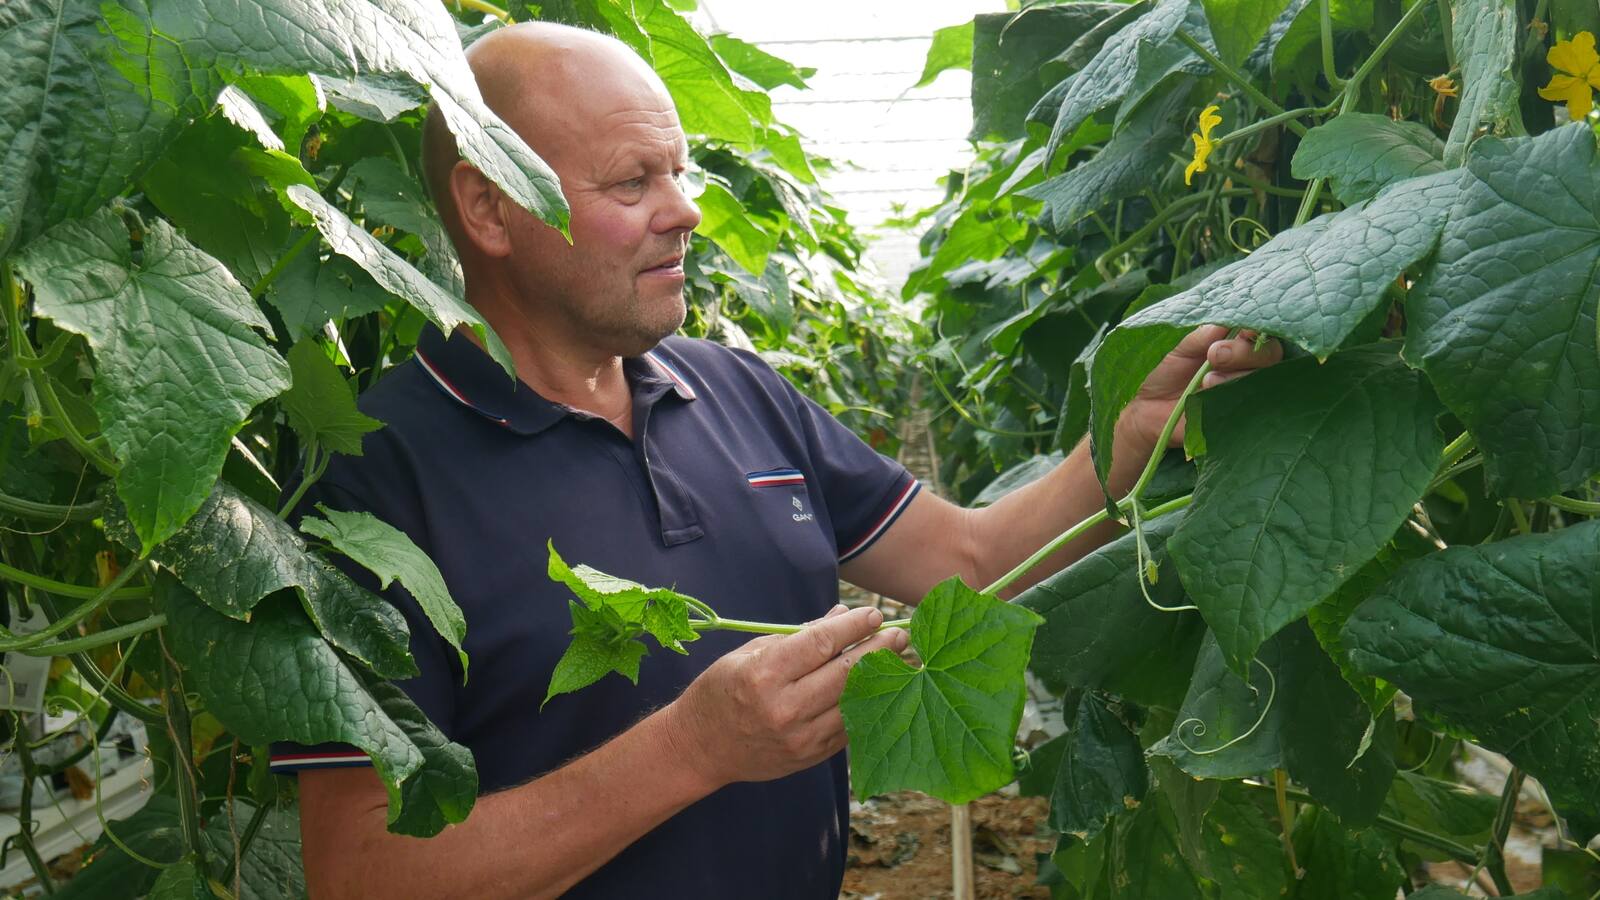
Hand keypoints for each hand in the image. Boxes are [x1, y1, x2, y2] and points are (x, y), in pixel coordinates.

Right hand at [663, 605, 907, 788]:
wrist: (700, 747)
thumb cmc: (721, 690)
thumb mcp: (749, 653)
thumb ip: (797, 636)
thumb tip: (840, 614)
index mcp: (764, 674)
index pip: (821, 643)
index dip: (853, 625)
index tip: (872, 613)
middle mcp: (784, 708)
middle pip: (846, 672)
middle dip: (878, 649)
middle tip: (899, 634)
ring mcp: (799, 737)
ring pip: (853, 702)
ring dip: (881, 679)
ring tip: (899, 659)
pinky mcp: (809, 756)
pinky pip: (847, 726)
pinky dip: (865, 705)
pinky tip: (880, 690)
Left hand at [1119, 325, 1282, 450]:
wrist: (1144, 409)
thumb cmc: (1162, 373)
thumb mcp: (1178, 349)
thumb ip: (1202, 336)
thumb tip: (1225, 321)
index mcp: (1233, 343)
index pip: (1259, 331)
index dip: (1255, 328)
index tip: (1240, 329)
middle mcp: (1245, 366)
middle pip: (1270, 354)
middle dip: (1244, 351)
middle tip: (1214, 355)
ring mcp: (1245, 391)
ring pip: (1261, 380)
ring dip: (1233, 377)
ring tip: (1204, 382)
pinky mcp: (1239, 416)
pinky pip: (1250, 407)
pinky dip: (1232, 400)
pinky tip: (1209, 398)